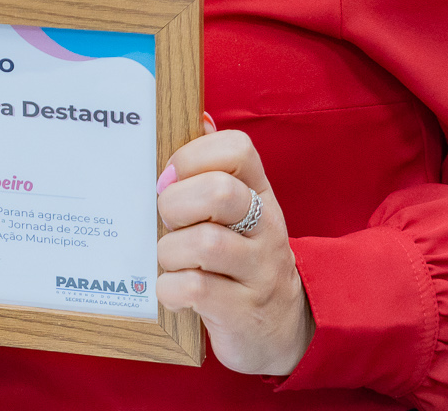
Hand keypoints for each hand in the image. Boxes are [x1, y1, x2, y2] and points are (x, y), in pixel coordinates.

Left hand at [157, 121, 313, 376]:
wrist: (280, 332)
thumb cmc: (240, 261)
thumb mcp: (235, 214)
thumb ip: (214, 170)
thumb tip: (198, 117)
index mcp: (259, 195)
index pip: (238, 149)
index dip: (193, 155)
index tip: (168, 177)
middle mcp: (266, 228)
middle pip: (220, 193)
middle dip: (175, 204)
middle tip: (167, 222)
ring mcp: (259, 271)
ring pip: (206, 244)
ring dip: (169, 251)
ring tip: (169, 260)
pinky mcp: (243, 313)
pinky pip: (195, 290)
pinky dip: (171, 289)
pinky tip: (172, 291)